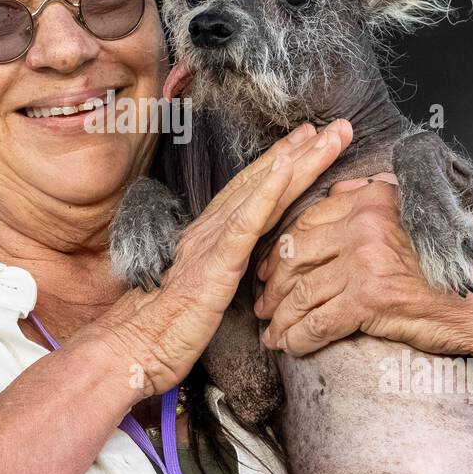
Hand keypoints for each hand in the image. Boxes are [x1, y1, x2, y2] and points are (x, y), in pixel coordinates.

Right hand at [90, 119, 352, 395]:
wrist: (134, 347)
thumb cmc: (166, 329)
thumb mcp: (203, 292)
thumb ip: (222, 270)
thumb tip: (243, 264)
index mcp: (210, 236)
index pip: (252, 192)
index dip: (282, 163)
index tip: (309, 141)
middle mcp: (211, 229)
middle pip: (261, 181)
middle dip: (301, 152)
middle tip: (337, 127)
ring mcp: (213, 242)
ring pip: (260, 192)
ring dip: (296, 161)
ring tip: (325, 136)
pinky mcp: (216, 263)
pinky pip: (245, 222)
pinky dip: (267, 192)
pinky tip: (286, 169)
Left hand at [254, 174, 472, 356]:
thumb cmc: (462, 260)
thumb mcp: (418, 213)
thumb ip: (376, 197)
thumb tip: (340, 189)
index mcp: (371, 201)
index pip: (306, 222)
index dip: (280, 248)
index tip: (268, 266)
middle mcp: (363, 225)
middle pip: (295, 255)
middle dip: (272, 284)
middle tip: (261, 303)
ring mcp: (365, 261)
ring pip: (301, 291)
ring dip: (280, 316)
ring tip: (271, 332)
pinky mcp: (370, 299)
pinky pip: (317, 322)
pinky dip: (297, 338)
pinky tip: (289, 346)